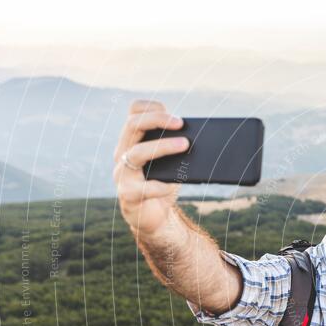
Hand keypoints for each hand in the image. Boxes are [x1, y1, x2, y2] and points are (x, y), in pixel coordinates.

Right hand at [113, 100, 189, 235]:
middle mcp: (122, 153)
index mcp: (132, 141)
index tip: (176, 115)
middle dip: (158, 120)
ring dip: (162, 147)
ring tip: (185, 145)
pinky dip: (160, 186)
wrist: (155, 218)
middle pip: (132, 125)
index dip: (152, 108)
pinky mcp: (128, 195)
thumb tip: (204, 136)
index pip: (134, 112)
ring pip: (136, 153)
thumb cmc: (164, 184)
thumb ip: (178, 146)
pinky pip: (142, 188)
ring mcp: (122, 174)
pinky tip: (172, 185)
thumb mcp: (172, 162)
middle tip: (182, 124)